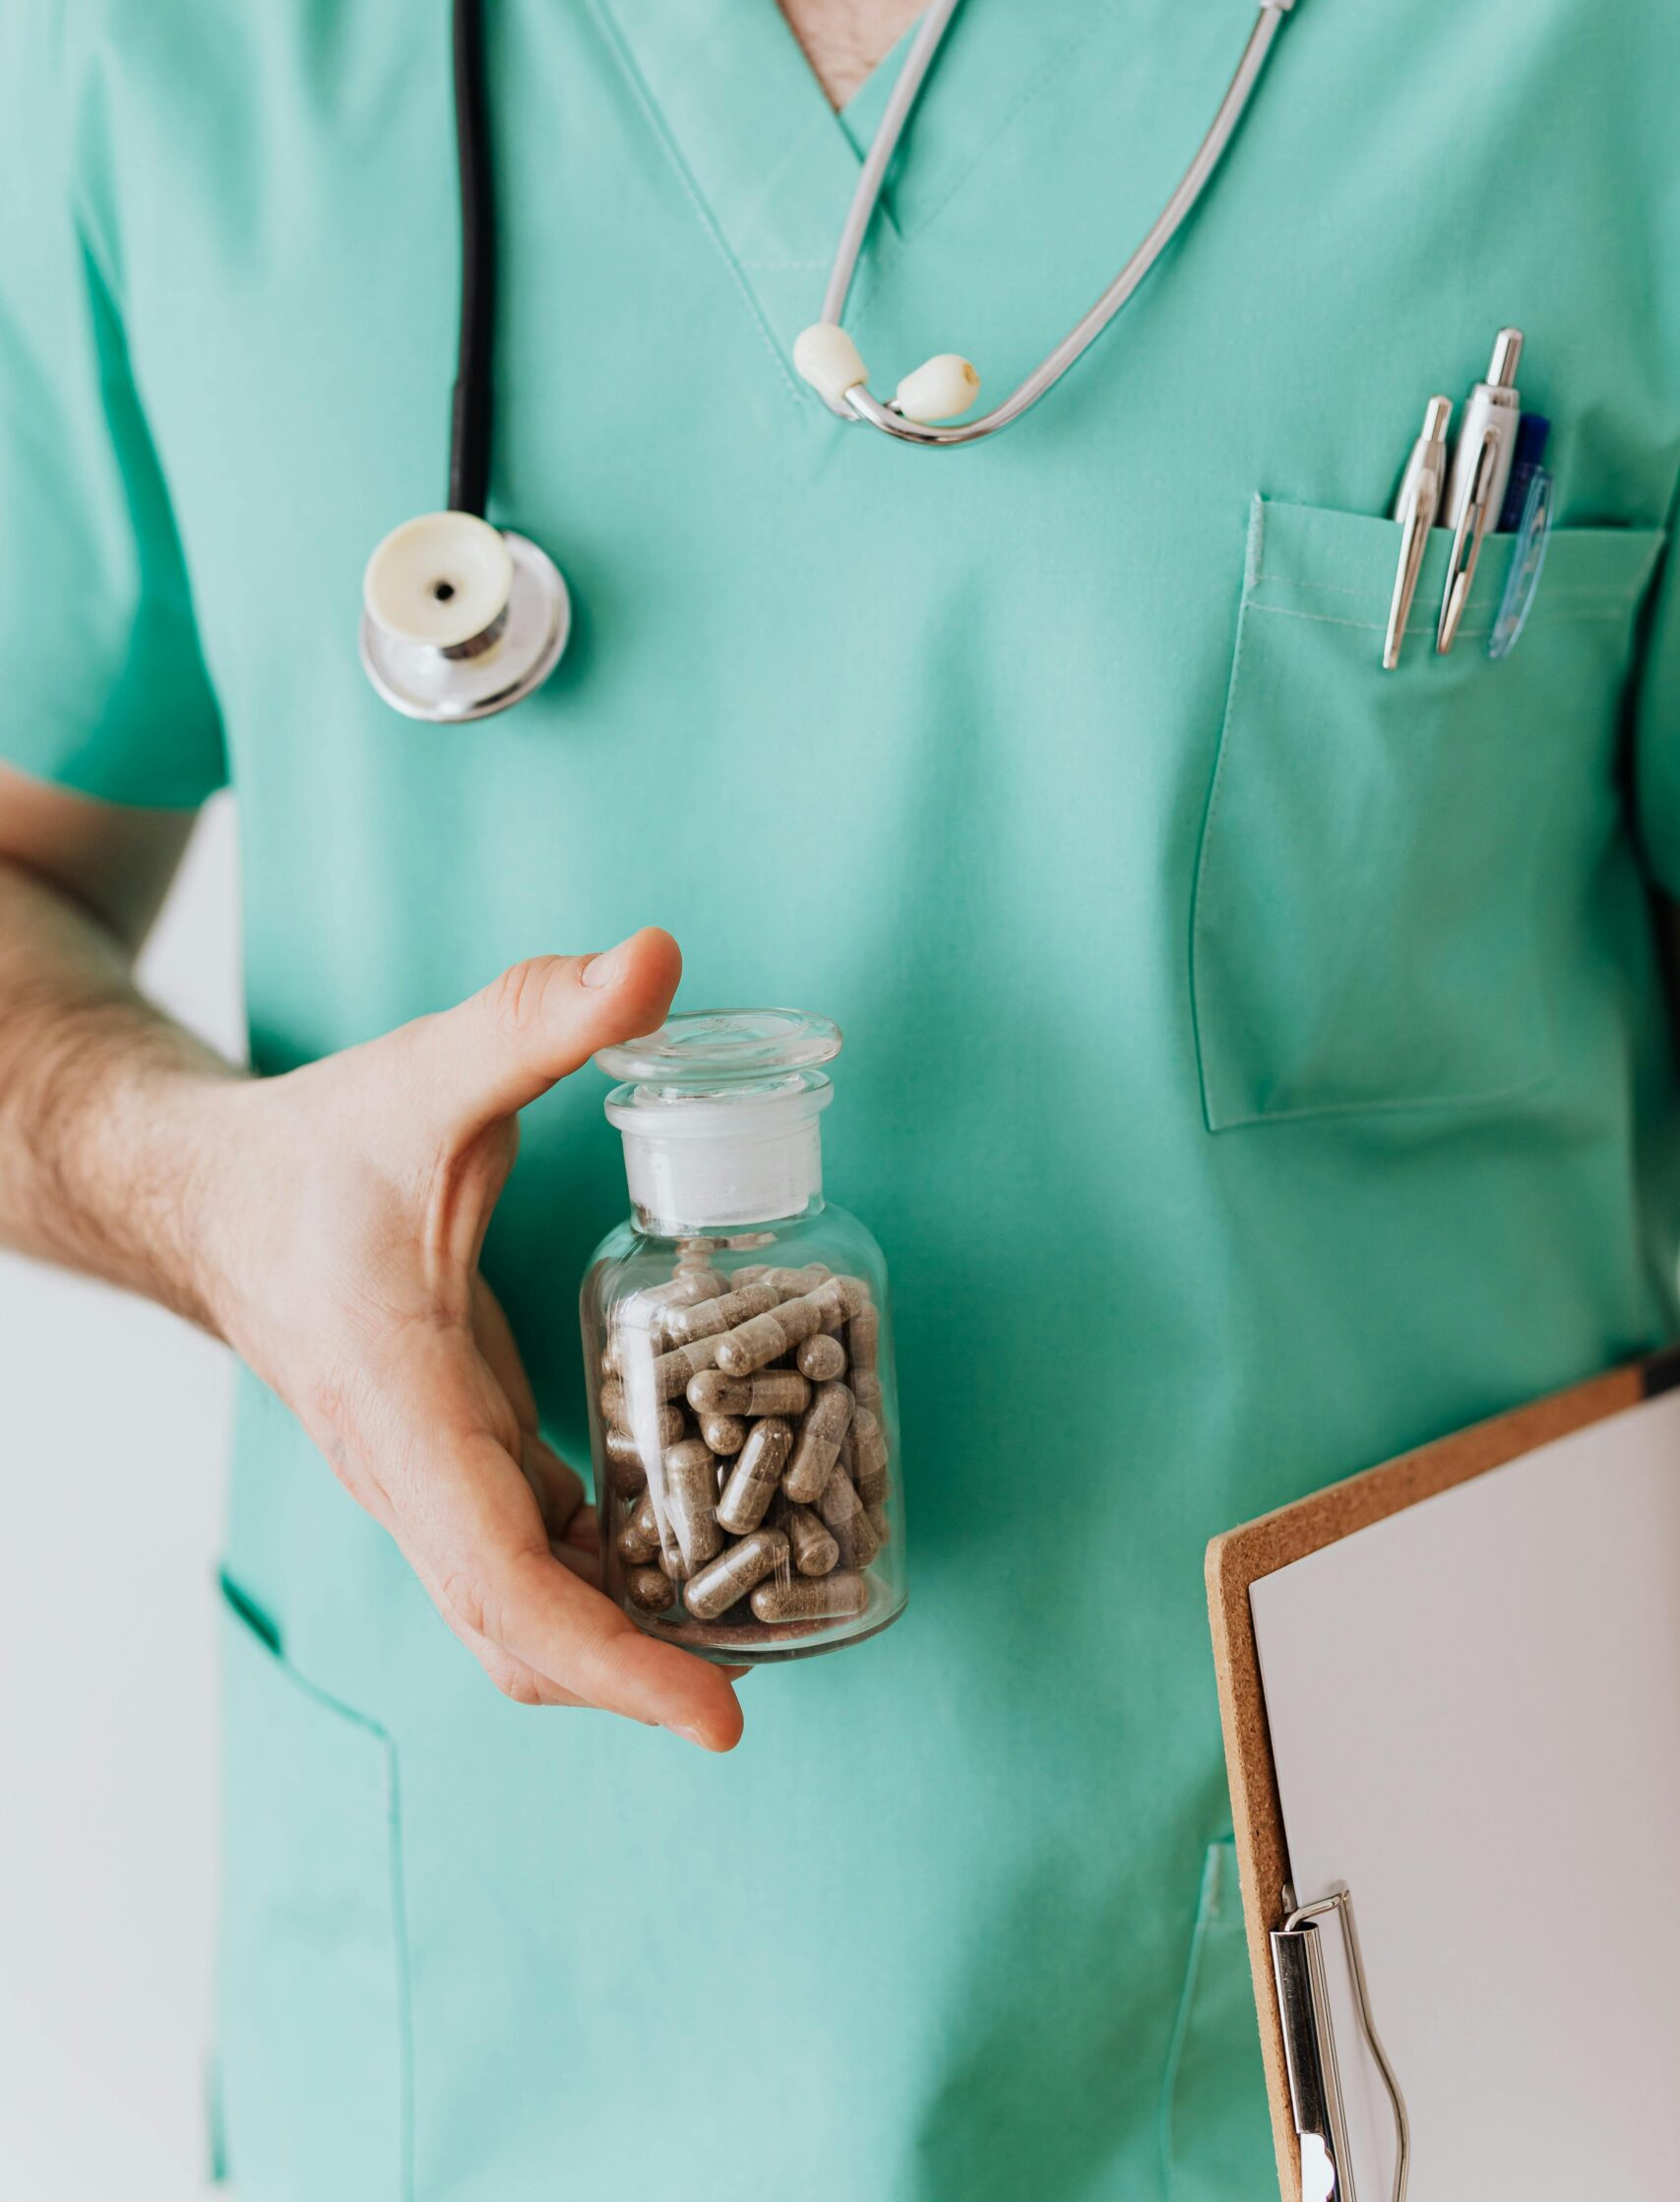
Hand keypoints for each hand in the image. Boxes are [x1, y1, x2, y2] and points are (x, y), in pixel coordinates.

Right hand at [198, 929, 742, 1749]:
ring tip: (760, 1622)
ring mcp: (426, 1479)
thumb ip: (535, 1017)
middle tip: (763, 1687)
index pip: (505, 1580)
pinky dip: (608, 1575)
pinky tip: (692, 1543)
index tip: (721, 1713)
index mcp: (401, 1407)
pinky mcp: (451, 1460)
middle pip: (518, 1630)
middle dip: (636, 1678)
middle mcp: (409, 1472)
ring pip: (521, 1606)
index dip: (616, 1662)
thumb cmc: (317, 1149)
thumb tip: (658, 957)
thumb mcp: (426, 1074)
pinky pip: (529, 1552)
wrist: (213, 1197)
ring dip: (628, 1634)